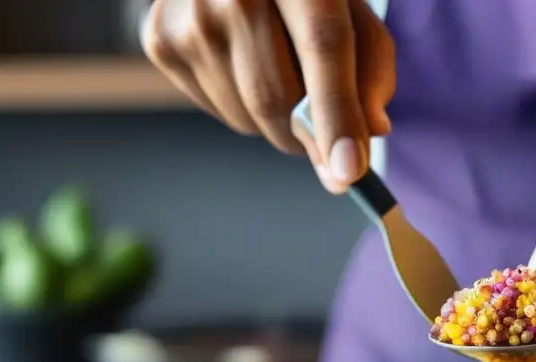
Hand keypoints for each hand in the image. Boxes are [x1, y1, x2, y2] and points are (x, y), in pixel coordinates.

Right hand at [142, 0, 395, 192]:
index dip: (335, 115)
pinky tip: (248, 65)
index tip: (347, 172)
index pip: (321, 47)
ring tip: (282, 72)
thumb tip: (372, 131)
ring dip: (279, 122)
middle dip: (311, 136)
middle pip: (277, 98)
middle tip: (328, 129)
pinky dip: (246, 108)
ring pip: (248, 118)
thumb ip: (373, 68)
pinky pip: (221, 111)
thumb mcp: (351, 11)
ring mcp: (190, 18)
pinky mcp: (162, 41)